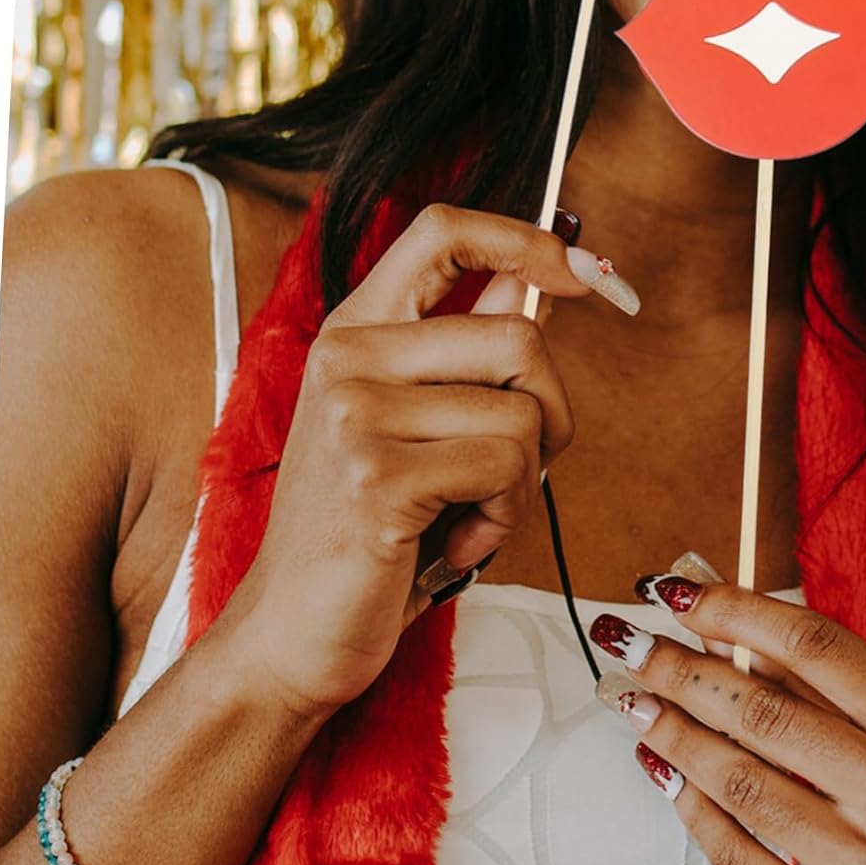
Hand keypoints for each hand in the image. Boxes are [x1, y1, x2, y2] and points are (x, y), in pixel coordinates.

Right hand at [236, 204, 625, 720]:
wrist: (289, 633)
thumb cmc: (366, 531)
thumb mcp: (411, 426)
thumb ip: (465, 353)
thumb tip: (538, 280)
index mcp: (355, 332)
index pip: (442, 231)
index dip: (524, 239)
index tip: (576, 275)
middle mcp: (348, 357)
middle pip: (518, 334)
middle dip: (553, 411)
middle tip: (517, 469)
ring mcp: (357, 414)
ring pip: (524, 412)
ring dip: (523, 482)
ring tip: (468, 514)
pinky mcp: (378, 478)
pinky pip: (505, 468)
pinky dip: (504, 518)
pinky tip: (455, 544)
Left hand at [590, 562, 865, 864]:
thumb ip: (839, 687)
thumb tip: (730, 627)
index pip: (814, 646)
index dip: (732, 610)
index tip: (674, 590)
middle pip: (762, 709)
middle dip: (678, 667)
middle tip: (628, 639)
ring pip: (736, 781)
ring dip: (669, 730)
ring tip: (632, 698)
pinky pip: (735, 857)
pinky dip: (687, 807)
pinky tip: (662, 769)